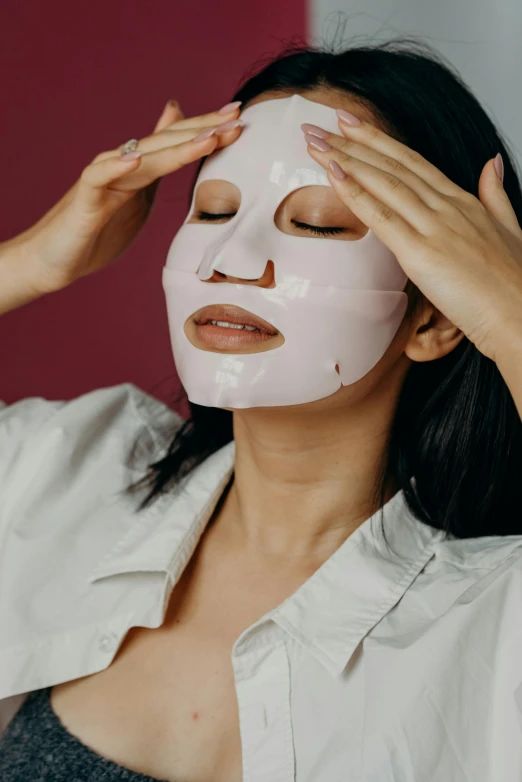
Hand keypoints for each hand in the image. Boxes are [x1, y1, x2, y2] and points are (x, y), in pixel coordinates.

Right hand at [14, 99, 241, 294]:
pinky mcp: (84, 199)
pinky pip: (99, 177)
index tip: (239, 117)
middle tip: (236, 117)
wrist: (56, 259)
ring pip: (142, 157)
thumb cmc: (99, 230)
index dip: (207, 130)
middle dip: (202, 130)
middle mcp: (125, 167)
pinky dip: (116, 166)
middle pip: (166, 142)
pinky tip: (136, 158)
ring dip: (174, 146)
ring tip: (206, 138)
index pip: (178, 143)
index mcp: (142, 170)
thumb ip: (160, 166)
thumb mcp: (140, 196)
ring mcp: (104, 180)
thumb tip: (179, 135)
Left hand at [303, 114, 521, 362]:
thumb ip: (496, 195)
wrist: (521, 316)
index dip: (379, 141)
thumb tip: (491, 163)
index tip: (351, 123)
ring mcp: (434, 227)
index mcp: (462, 201)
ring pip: (384, 183)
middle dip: (352, 142)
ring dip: (346, 159)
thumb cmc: (515, 284)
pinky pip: (382, 217)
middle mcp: (446, 207)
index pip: (412, 162)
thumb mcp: (510, 227)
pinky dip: (356, 194)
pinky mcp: (422, 253)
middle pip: (392, 166)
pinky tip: (333, 175)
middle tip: (318, 124)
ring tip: (315, 142)